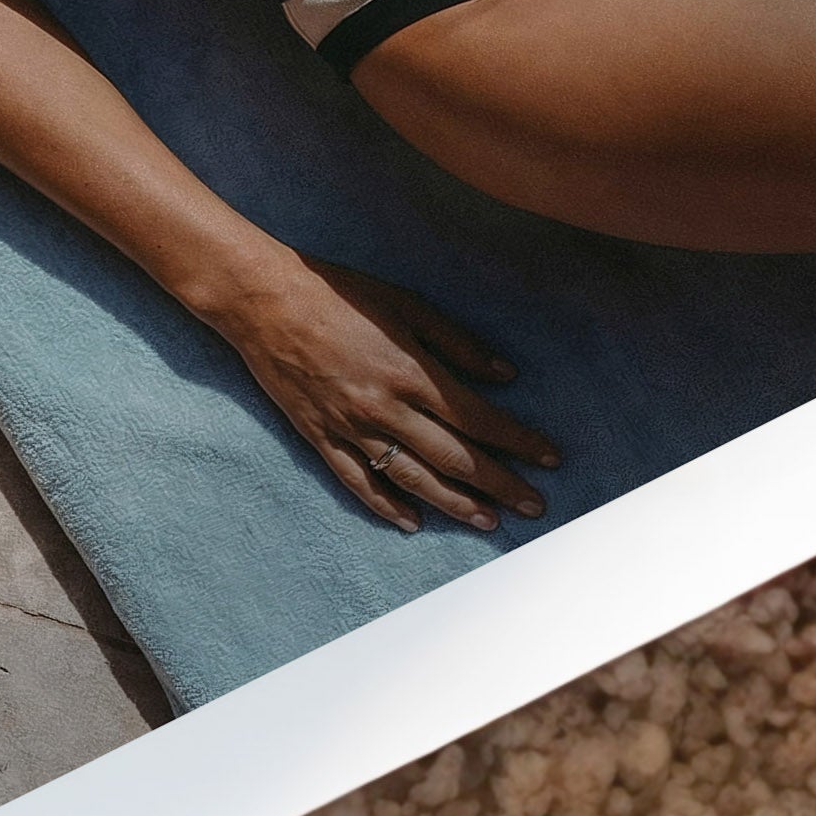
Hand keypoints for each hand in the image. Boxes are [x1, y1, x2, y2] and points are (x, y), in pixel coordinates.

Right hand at [204, 252, 563, 531]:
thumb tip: (505, 375)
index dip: (518, 440)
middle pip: (455, 457)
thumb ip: (457, 342)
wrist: (264, 299)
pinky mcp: (321, 438)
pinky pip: (360, 483)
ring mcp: (352, 428)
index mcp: (411, 370)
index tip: (551, 458)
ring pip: (414, 479)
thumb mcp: (405, 303)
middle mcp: (386, 408)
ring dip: (456, 504)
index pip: (478, 417)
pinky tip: (414, 523)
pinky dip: (388, 507)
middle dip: (501, 483)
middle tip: (535, 507)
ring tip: (489, 522)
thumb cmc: (339, 292)